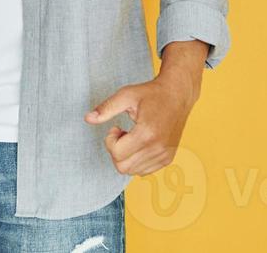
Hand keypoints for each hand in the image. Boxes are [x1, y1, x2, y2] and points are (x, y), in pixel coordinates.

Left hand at [84, 47, 203, 175]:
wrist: (178, 95)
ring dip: (127, 156)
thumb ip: (106, 108)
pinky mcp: (168, 159)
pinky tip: (141, 143)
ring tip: (133, 137)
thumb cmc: (152, 94)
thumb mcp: (126, 95)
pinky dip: (137, 160)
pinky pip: (144, 171)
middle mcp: (158, 148)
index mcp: (147, 133)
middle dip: (116, 151)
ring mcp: (164, 155)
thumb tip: (88, 118)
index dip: (110, 140)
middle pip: (122, 166)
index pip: (117, 153)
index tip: (116, 128)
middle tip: (122, 133)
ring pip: (132, 171)